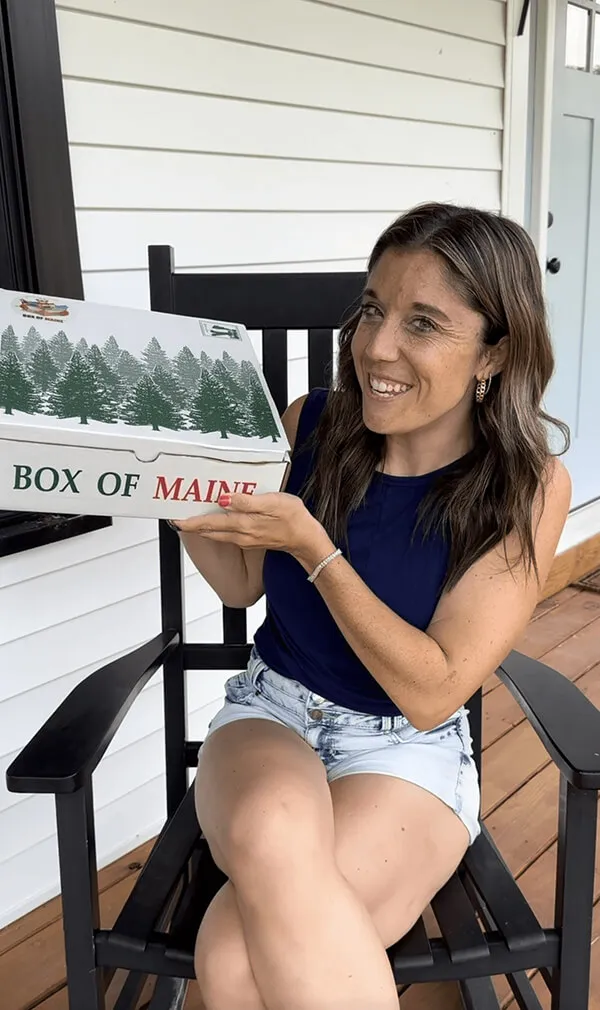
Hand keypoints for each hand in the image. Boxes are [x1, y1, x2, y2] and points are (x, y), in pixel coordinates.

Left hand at [172, 492, 333, 565]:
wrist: (307, 540)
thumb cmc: (294, 518)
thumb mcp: (273, 503)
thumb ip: (246, 502)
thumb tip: (223, 499)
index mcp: (243, 524)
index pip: (210, 524)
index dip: (191, 522)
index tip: (175, 519)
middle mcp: (240, 535)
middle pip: (209, 531)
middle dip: (192, 525)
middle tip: (177, 517)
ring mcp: (245, 539)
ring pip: (217, 534)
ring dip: (203, 527)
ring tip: (191, 519)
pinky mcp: (250, 540)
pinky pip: (227, 534)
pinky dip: (216, 528)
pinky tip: (215, 521)